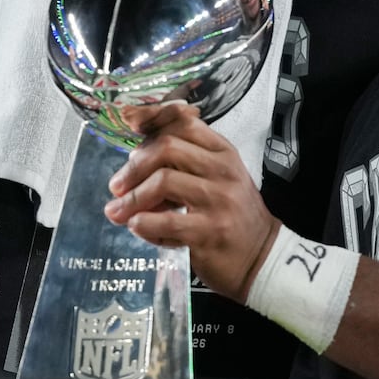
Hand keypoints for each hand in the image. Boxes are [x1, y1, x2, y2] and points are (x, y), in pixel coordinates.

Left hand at [103, 100, 279, 302]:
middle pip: (168, 147)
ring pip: (163, 181)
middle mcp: (223, 170)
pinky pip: (166, 221)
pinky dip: (143, 223)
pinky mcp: (209, 232)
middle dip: (134, 166)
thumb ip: (185, 163)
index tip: (129, 132)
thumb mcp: (218, 178)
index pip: (184, 122)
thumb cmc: (233, 215)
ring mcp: (218, 200)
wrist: (261, 256)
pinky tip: (136, 226)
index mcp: (223, 152)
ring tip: (117, 211)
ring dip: (132, 197)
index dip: (151, 123)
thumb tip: (136, 155)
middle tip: (117, 185)